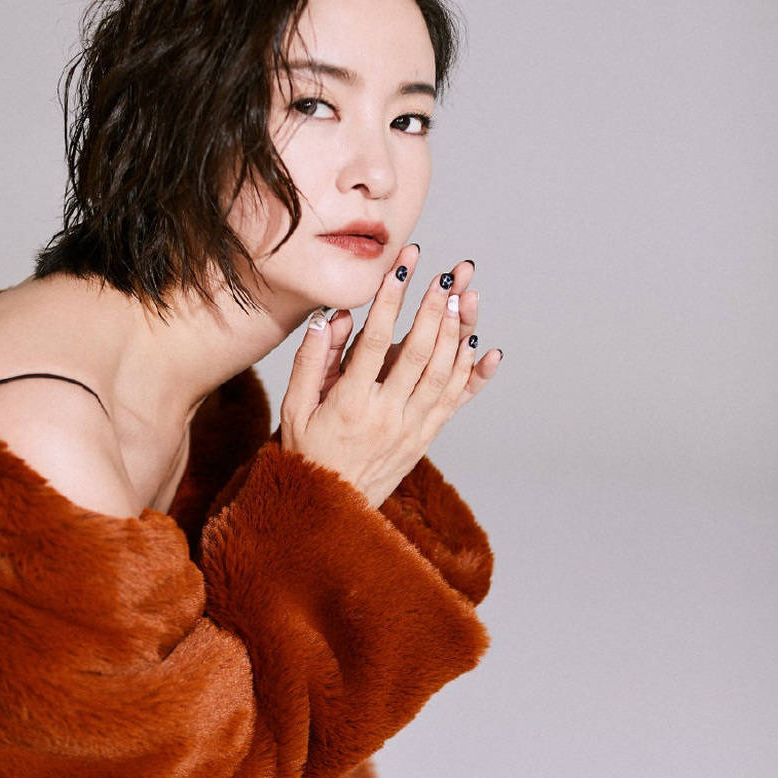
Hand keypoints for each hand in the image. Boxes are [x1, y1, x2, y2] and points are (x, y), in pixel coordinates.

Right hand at [280, 246, 501, 507]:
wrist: (331, 508)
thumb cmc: (308, 453)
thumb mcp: (295, 409)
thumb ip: (310, 361)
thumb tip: (329, 317)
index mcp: (350, 404)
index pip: (375, 343)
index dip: (390, 303)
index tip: (401, 269)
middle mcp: (386, 415)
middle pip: (419, 353)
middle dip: (434, 309)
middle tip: (446, 276)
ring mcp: (412, 428)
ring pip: (443, 373)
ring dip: (456, 333)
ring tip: (464, 297)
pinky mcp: (426, 437)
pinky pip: (455, 401)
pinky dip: (471, 372)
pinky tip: (482, 346)